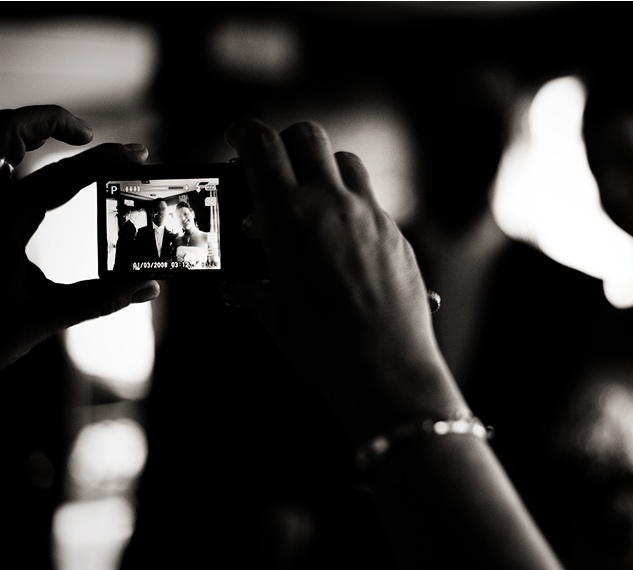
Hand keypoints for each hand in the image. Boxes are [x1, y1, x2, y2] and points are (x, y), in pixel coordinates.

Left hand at [0, 105, 160, 371]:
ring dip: (26, 130)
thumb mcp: (42, 317)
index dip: (105, 160)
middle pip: (9, 129)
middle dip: (53, 120)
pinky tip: (25, 173)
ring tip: (58, 142)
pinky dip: (6, 154)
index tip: (136, 153)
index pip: (63, 176)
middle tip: (87, 135)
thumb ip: (99, 298)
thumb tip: (147, 287)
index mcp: (4, 223)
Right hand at [221, 120, 465, 440]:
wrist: (386, 371)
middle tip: (274, 168)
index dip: (244, 134)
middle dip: (285, 143)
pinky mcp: (397, 235)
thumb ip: (251, 291)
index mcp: (288, 217)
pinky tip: (342, 239)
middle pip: (307, 137)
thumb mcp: (274, 316)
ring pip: (345, 163)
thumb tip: (235, 288)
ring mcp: (369, 216)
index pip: (261, 145)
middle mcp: (331, 204)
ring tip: (311, 202)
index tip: (237, 139)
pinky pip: (371, 201)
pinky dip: (351, 206)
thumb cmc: (323, 348)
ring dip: (323, 170)